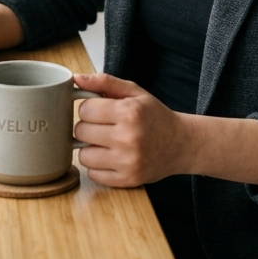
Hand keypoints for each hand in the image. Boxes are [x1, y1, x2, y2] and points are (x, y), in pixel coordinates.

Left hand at [72, 72, 188, 187]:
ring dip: (90, 148)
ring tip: (106, 143)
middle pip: (81, 131)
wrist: (181, 144)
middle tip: (102, 126)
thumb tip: (76, 78)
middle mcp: (128, 138)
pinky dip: (98, 166)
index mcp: (129, 112)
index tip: (99, 111)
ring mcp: (128, 162)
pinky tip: (111, 157)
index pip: (85, 109)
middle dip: (88, 127)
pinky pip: (93, 174)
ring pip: (84, 155)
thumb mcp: (134, 93)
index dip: (89, 108)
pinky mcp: (128, 180)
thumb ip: (105, 82)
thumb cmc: (154, 116)